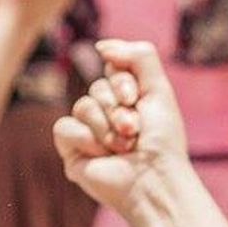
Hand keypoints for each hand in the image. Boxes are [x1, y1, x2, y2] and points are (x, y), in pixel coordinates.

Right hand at [53, 40, 190, 214]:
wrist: (154, 180)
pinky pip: (65, 127)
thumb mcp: (160, 90)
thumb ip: (140, 56)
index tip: (135, 98)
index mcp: (128, 99)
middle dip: (118, 108)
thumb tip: (101, 46)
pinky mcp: (72, 150)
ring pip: (82, 106)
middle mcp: (107, 113)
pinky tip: (104, 156)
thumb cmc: (162, 142)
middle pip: (97, 87)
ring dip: (107, 128)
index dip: (123, 81)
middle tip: (135, 129)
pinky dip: (88, 140)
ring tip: (124, 147)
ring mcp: (88, 131)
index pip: (112, 70)